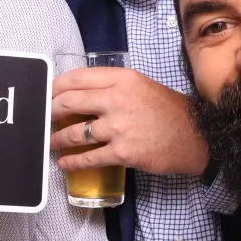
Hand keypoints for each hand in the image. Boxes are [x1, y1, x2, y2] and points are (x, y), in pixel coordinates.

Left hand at [50, 67, 208, 176]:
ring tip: (51, 142)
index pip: (77, 78)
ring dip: (57, 138)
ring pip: (75, 132)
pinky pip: (89, 157)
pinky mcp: (123, 152)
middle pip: (70, 102)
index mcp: (122, 79)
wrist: (197, 136)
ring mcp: (119, 127)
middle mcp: (118, 99)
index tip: (47, 93)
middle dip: (50, 111)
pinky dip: (72, 161)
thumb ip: (113, 86)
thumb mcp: (141, 86)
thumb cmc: (169, 110)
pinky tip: (65, 163)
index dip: (56, 86)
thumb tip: (80, 93)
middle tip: (43, 117)